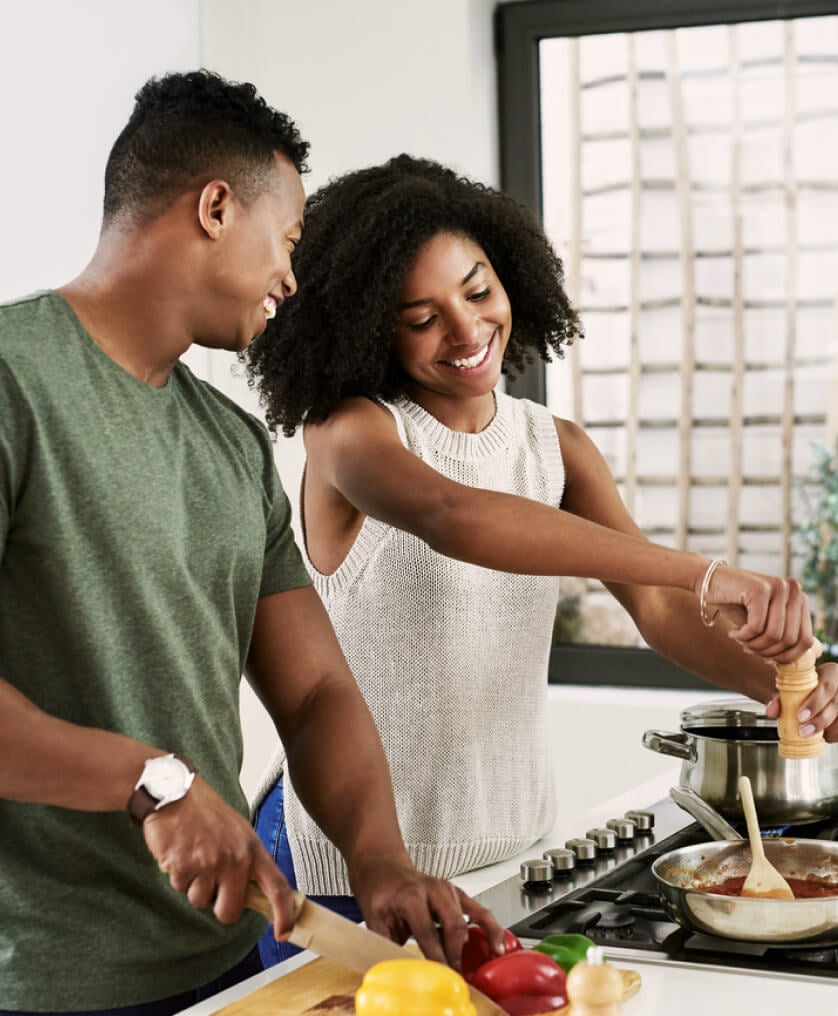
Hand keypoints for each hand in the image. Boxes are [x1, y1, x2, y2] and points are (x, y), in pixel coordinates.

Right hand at [142, 776, 297, 933]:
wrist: (176, 793)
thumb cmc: (207, 813)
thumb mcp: (239, 832)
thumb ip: (248, 862)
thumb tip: (256, 895)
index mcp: (253, 849)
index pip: (277, 887)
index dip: (284, 914)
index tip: (284, 932)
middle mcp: (234, 859)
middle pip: (230, 911)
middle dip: (219, 905)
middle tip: (212, 883)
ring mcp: (209, 864)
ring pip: (200, 902)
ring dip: (195, 886)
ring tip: (195, 856)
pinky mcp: (183, 866)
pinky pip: (180, 889)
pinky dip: (178, 876)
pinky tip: (181, 852)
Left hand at [348, 856, 504, 969]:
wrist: (384, 868)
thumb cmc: (380, 892)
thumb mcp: (374, 919)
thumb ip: (385, 944)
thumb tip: (392, 970)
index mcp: (410, 896)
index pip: (428, 933)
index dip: (436, 958)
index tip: (441, 976)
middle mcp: (432, 889)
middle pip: (452, 925)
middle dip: (456, 955)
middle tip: (456, 978)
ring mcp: (447, 889)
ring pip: (466, 920)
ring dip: (471, 947)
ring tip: (477, 969)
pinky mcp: (457, 894)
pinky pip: (479, 911)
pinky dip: (491, 928)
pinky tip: (498, 945)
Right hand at [700, 564, 812, 662]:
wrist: (709, 581)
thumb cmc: (737, 604)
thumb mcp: (764, 622)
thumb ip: (784, 636)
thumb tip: (800, 662)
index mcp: (800, 599)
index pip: (806, 639)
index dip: (787, 657)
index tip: (768, 660)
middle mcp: (794, 590)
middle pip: (789, 640)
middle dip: (766, 651)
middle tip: (748, 648)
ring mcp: (778, 587)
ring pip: (773, 635)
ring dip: (753, 645)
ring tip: (740, 639)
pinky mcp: (760, 589)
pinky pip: (756, 627)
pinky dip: (743, 636)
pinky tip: (733, 632)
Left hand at [765, 660, 837, 741]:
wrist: (816, 687)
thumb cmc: (806, 686)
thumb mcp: (793, 686)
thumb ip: (781, 697)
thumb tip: (771, 711)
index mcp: (831, 673)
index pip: (826, 687)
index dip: (814, 703)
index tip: (800, 716)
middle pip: (835, 704)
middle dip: (819, 721)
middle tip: (803, 731)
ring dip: (827, 729)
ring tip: (811, 735)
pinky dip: (834, 734)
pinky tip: (824, 735)